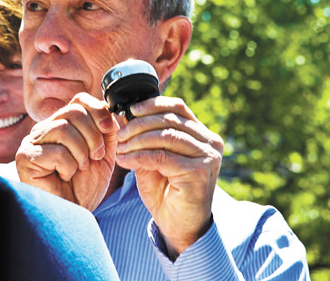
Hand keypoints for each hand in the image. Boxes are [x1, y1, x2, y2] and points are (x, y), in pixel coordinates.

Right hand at [15, 93, 117, 210]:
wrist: (73, 214)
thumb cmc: (83, 187)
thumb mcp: (103, 155)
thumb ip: (107, 132)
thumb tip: (110, 109)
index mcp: (62, 123)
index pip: (78, 99)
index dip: (97, 109)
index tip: (108, 128)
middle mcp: (45, 128)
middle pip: (73, 111)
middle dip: (93, 135)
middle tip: (96, 156)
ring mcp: (32, 141)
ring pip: (64, 129)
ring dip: (81, 152)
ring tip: (79, 168)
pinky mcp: (25, 157)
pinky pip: (56, 151)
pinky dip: (68, 166)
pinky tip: (64, 176)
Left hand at [115, 96, 222, 256]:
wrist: (179, 225)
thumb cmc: (166, 190)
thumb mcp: (153, 157)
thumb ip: (144, 137)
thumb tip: (125, 115)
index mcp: (202, 134)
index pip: (178, 107)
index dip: (152, 104)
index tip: (130, 109)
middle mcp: (210, 142)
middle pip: (169, 120)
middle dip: (139, 125)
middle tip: (119, 134)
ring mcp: (207, 156)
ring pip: (165, 136)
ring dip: (137, 140)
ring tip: (120, 148)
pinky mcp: (199, 171)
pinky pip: (162, 156)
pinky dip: (139, 156)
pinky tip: (126, 160)